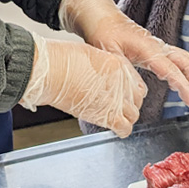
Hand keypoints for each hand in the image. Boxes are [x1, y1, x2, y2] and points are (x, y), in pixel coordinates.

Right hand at [20, 33, 145, 137]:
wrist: (51, 71)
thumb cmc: (60, 61)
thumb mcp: (88, 57)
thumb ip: (101, 70)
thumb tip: (99, 80)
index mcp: (118, 64)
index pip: (136, 83)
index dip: (130, 92)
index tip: (125, 97)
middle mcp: (121, 81)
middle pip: (137, 100)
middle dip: (129, 105)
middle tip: (119, 109)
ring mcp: (117, 98)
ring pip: (133, 115)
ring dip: (125, 118)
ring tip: (115, 119)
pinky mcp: (108, 114)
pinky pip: (124, 128)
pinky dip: (121, 130)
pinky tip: (115, 128)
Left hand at [61, 0, 188, 108]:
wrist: (100, 16)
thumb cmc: (102, 31)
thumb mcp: (109, 54)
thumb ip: (124, 71)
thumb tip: (138, 90)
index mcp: (148, 48)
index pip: (172, 70)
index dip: (185, 86)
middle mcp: (156, 46)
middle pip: (185, 62)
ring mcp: (156, 45)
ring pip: (182, 59)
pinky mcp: (152, 47)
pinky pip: (173, 58)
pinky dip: (180, 70)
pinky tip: (175, 82)